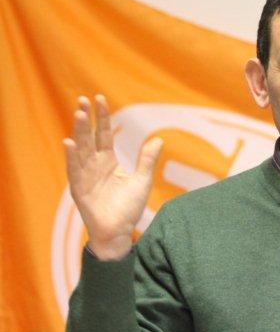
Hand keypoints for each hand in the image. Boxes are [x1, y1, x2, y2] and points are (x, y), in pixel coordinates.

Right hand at [63, 95, 162, 259]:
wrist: (119, 232)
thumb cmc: (128, 208)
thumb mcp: (142, 180)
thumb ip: (147, 160)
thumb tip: (158, 139)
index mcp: (108, 161)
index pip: (104, 134)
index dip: (103, 117)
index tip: (100, 98)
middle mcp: (94, 165)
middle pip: (89, 137)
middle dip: (87, 119)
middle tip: (83, 99)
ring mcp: (85, 176)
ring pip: (81, 150)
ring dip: (79, 132)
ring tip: (79, 114)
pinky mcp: (79, 189)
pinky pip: (74, 170)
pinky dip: (72, 157)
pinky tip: (69, 142)